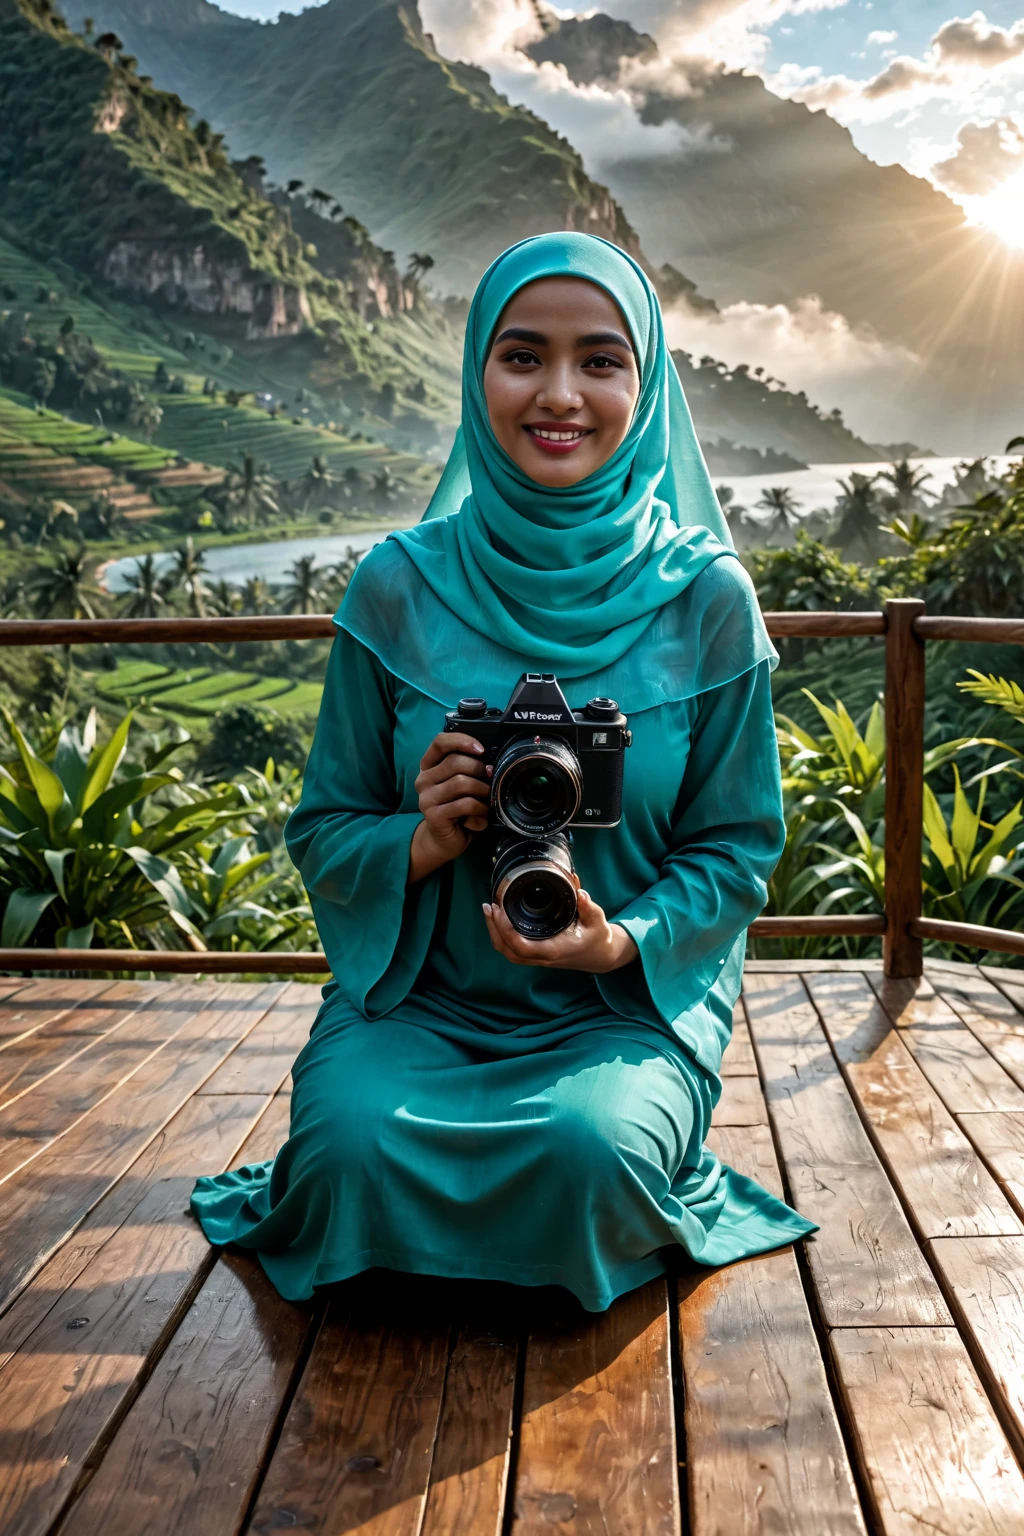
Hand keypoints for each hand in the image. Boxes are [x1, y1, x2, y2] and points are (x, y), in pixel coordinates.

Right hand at [409, 731, 491, 882]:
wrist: (445, 840)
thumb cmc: (458, 808)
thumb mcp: (461, 784)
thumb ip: (468, 769)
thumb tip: (488, 763)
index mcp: (429, 766)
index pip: (440, 742)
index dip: (462, 741)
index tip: (481, 750)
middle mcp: (423, 780)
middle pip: (456, 762)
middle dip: (480, 770)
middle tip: (489, 782)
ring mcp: (426, 798)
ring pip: (462, 783)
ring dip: (482, 792)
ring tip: (486, 801)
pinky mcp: (433, 815)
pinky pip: (465, 804)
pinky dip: (479, 809)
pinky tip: (481, 817)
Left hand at [483, 888, 638, 972]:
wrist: (602, 955)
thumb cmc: (598, 937)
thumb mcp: (597, 920)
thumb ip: (588, 906)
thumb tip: (578, 890)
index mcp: (553, 950)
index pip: (520, 945)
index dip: (504, 929)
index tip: (498, 909)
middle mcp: (542, 957)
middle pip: (507, 950)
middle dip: (494, 929)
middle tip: (488, 906)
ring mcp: (538, 958)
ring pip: (508, 952)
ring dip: (495, 933)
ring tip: (490, 911)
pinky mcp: (537, 954)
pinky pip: (513, 949)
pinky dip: (502, 936)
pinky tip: (499, 920)